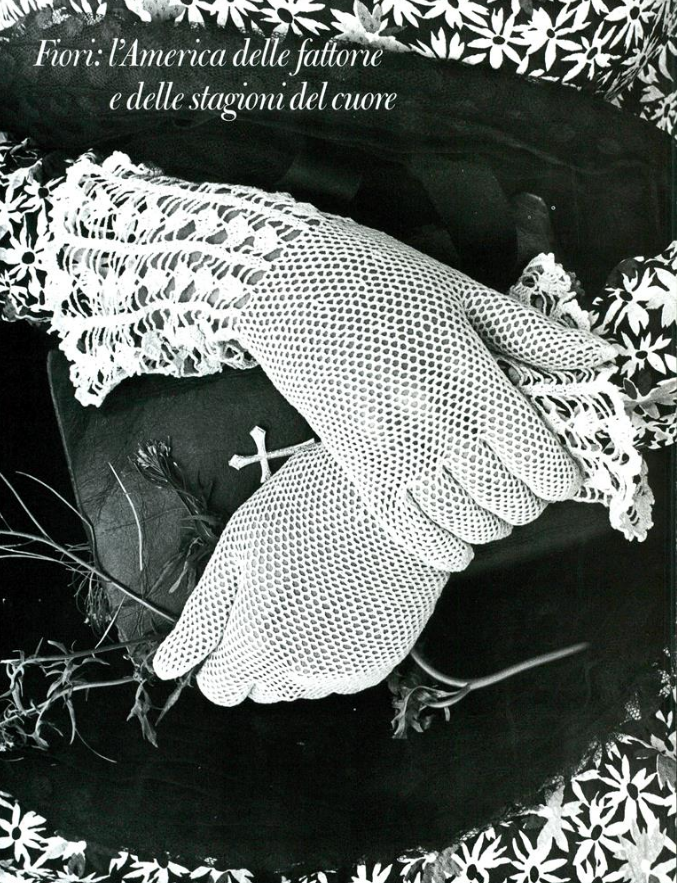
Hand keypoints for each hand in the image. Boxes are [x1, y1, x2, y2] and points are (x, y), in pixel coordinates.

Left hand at [152, 445, 448, 704]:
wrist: (391, 491)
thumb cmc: (306, 507)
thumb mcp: (237, 550)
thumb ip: (202, 617)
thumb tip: (168, 668)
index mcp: (257, 645)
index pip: (220, 688)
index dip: (221, 652)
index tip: (240, 613)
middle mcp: (303, 673)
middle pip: (263, 688)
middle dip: (261, 653)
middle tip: (282, 593)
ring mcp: (348, 670)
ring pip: (305, 685)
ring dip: (302, 655)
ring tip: (319, 591)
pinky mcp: (385, 660)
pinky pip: (345, 675)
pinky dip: (341, 650)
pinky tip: (348, 601)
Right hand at [238, 216, 615, 569]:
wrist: (289, 285)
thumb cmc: (377, 281)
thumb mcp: (464, 295)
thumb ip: (534, 336)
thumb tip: (598, 356)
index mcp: (470, 379)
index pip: (541, 463)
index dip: (563, 476)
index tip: (559, 468)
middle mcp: (435, 425)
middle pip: (509, 501)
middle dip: (530, 500)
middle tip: (523, 480)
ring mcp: (392, 453)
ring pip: (466, 523)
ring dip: (491, 523)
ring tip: (489, 503)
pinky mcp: (356, 468)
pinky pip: (408, 533)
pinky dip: (442, 549)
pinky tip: (455, 545)